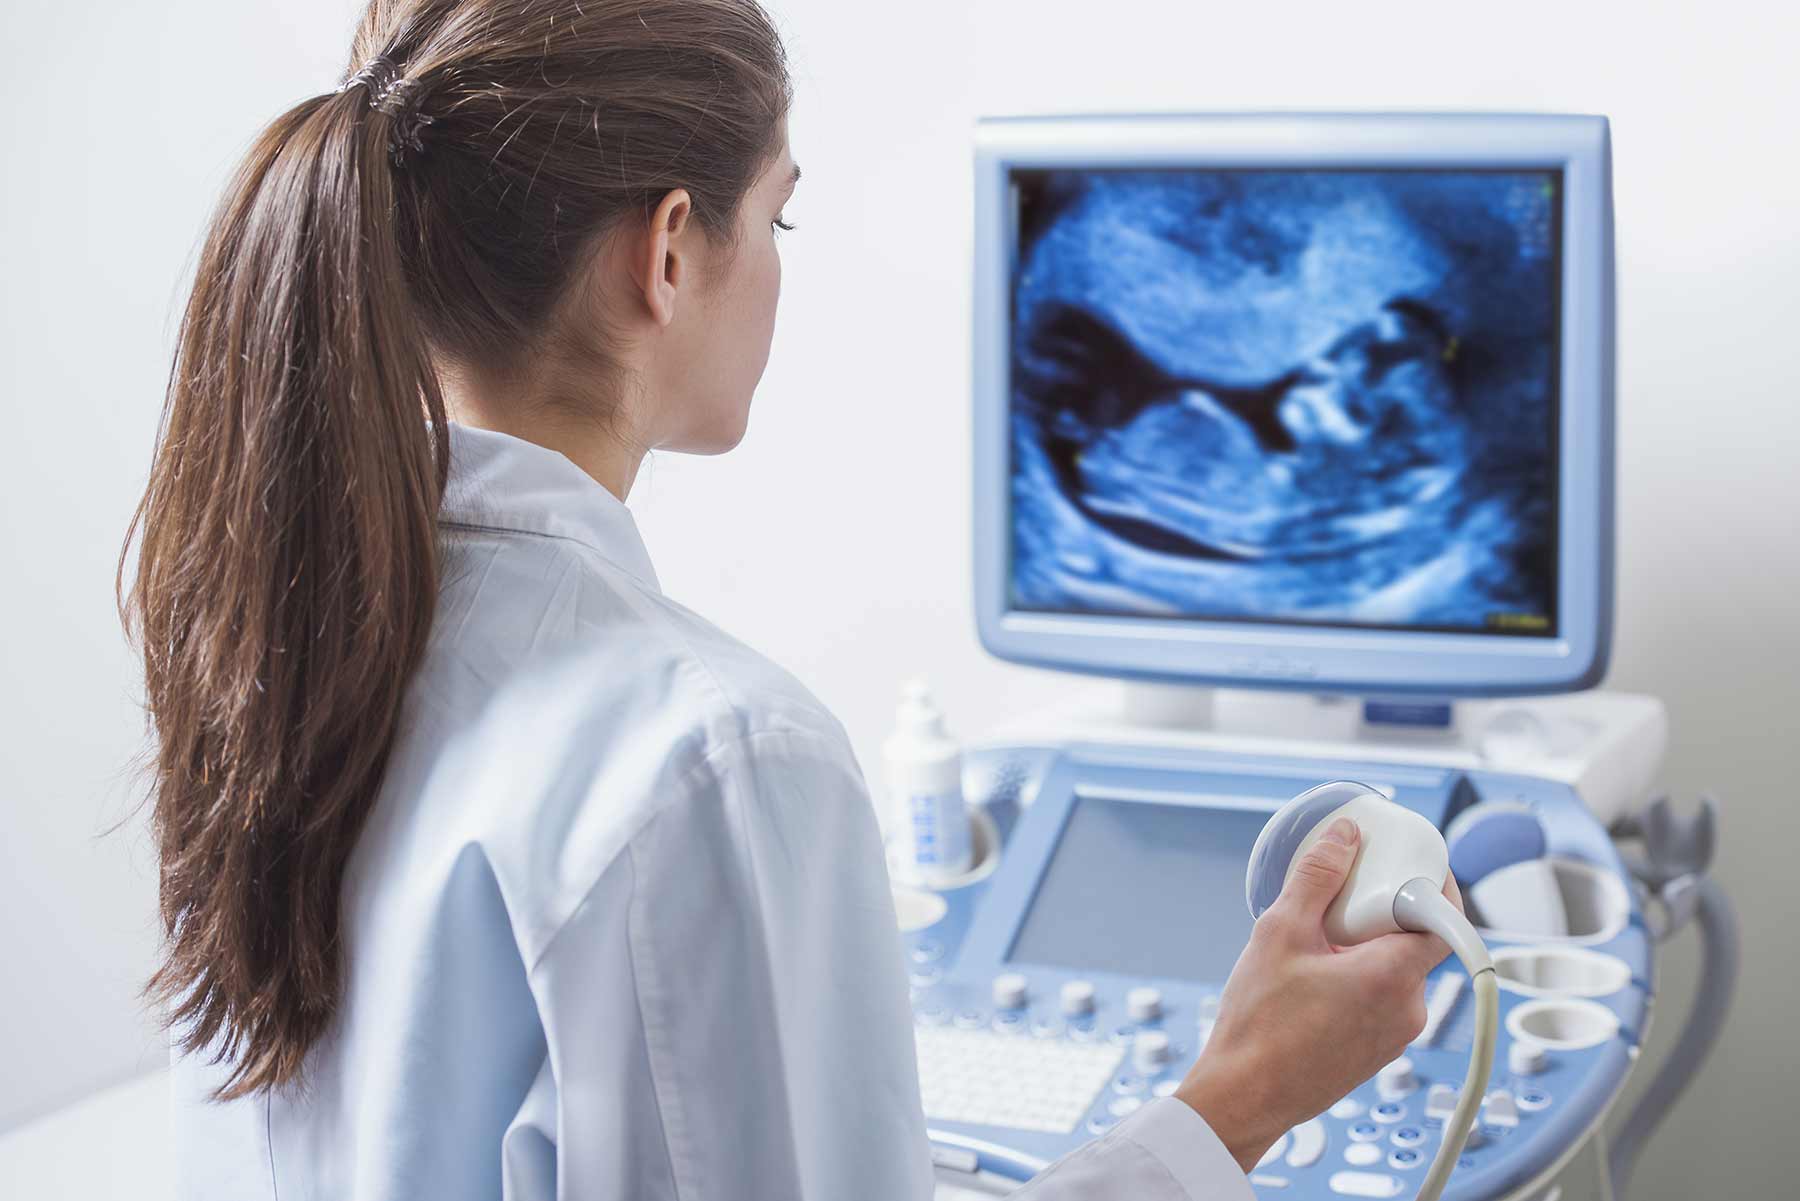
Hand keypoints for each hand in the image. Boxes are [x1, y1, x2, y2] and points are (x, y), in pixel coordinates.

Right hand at [1174, 817, 1460, 1172]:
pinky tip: (1315, 976)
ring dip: (1370, 947)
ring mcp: (1395, 1037)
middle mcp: (1407, 1011)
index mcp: (1393, 978)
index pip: (1444, 919)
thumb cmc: (1259, 1026)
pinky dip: (1362, 977)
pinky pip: (1384, 999)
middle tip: (1345, 897)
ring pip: (1398, 971)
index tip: (1409, 865)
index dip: (1432, 885)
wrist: (1244, 1096)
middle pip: (1417, 942)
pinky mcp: (1377, 1052)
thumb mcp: (1280, 932)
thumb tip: (1344, 838)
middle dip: (1385, 913)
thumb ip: (1317, 877)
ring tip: (1318, 942)